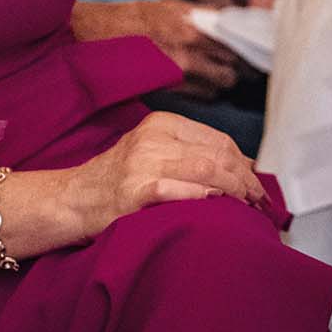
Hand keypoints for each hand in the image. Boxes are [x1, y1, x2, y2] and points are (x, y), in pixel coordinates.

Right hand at [72, 0, 240, 93]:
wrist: (101, 35)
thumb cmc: (137, 18)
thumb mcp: (175, 8)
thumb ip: (206, 17)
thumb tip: (233, 23)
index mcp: (196, 27)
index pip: (238, 46)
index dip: (249, 53)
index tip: (256, 54)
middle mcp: (191, 50)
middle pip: (233, 70)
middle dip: (238, 70)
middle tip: (239, 66)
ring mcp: (179, 72)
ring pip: (220, 86)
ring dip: (222, 82)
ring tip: (217, 74)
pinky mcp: (168, 88)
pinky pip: (202, 96)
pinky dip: (206, 92)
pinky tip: (200, 83)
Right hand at [76, 110, 265, 232]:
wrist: (70, 199)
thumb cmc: (117, 180)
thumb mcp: (153, 153)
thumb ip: (193, 152)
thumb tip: (244, 164)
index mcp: (161, 124)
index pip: (218, 140)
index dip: (244, 164)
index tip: (257, 185)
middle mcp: (153, 138)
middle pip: (217, 155)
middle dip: (245, 180)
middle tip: (260, 201)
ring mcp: (143, 162)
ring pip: (205, 170)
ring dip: (234, 191)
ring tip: (248, 207)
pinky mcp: (134, 190)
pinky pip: (179, 191)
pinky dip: (204, 197)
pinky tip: (217, 204)